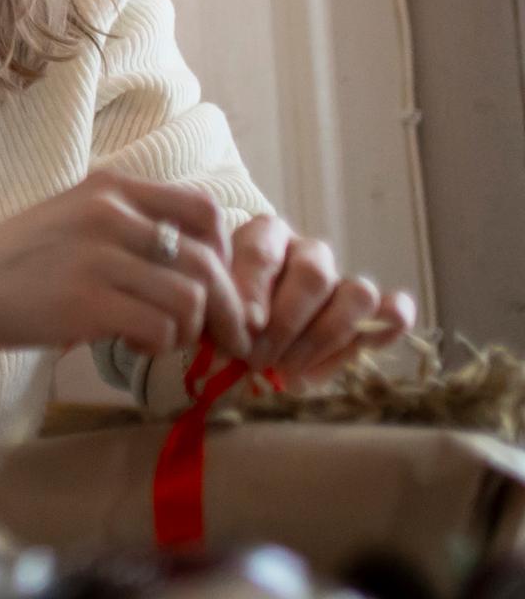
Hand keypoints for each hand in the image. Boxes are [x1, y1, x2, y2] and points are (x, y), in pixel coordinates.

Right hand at [0, 171, 250, 359]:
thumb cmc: (19, 258)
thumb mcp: (76, 219)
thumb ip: (132, 229)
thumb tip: (207, 272)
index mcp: (111, 188)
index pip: (204, 209)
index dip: (225, 254)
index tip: (217, 285)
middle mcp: (109, 214)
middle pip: (208, 263)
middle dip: (230, 311)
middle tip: (227, 339)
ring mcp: (97, 257)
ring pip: (191, 300)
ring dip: (189, 331)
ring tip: (160, 337)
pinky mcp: (85, 302)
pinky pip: (160, 328)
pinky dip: (159, 345)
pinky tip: (133, 343)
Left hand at [229, 215, 415, 381]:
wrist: (244, 340)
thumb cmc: (221, 317)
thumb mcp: (210, 308)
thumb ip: (220, 309)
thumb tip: (247, 325)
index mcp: (263, 236)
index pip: (263, 251)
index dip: (254, 289)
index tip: (245, 325)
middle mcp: (306, 252)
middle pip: (313, 275)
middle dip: (286, 323)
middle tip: (258, 358)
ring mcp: (342, 280)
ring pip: (356, 294)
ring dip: (325, 337)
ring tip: (289, 369)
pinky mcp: (370, 313)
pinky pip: (394, 309)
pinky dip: (390, 324)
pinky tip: (372, 342)